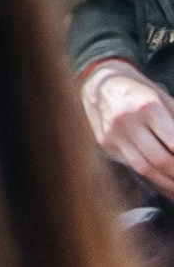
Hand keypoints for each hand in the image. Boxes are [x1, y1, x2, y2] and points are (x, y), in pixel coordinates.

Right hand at [83, 61, 173, 196]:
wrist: (100, 83)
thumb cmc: (140, 92)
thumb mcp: (164, 99)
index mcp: (148, 106)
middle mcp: (128, 120)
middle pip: (160, 160)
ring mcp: (113, 133)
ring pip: (144, 169)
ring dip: (166, 182)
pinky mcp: (105, 143)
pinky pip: (131, 165)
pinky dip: (150, 177)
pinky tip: (162, 180)